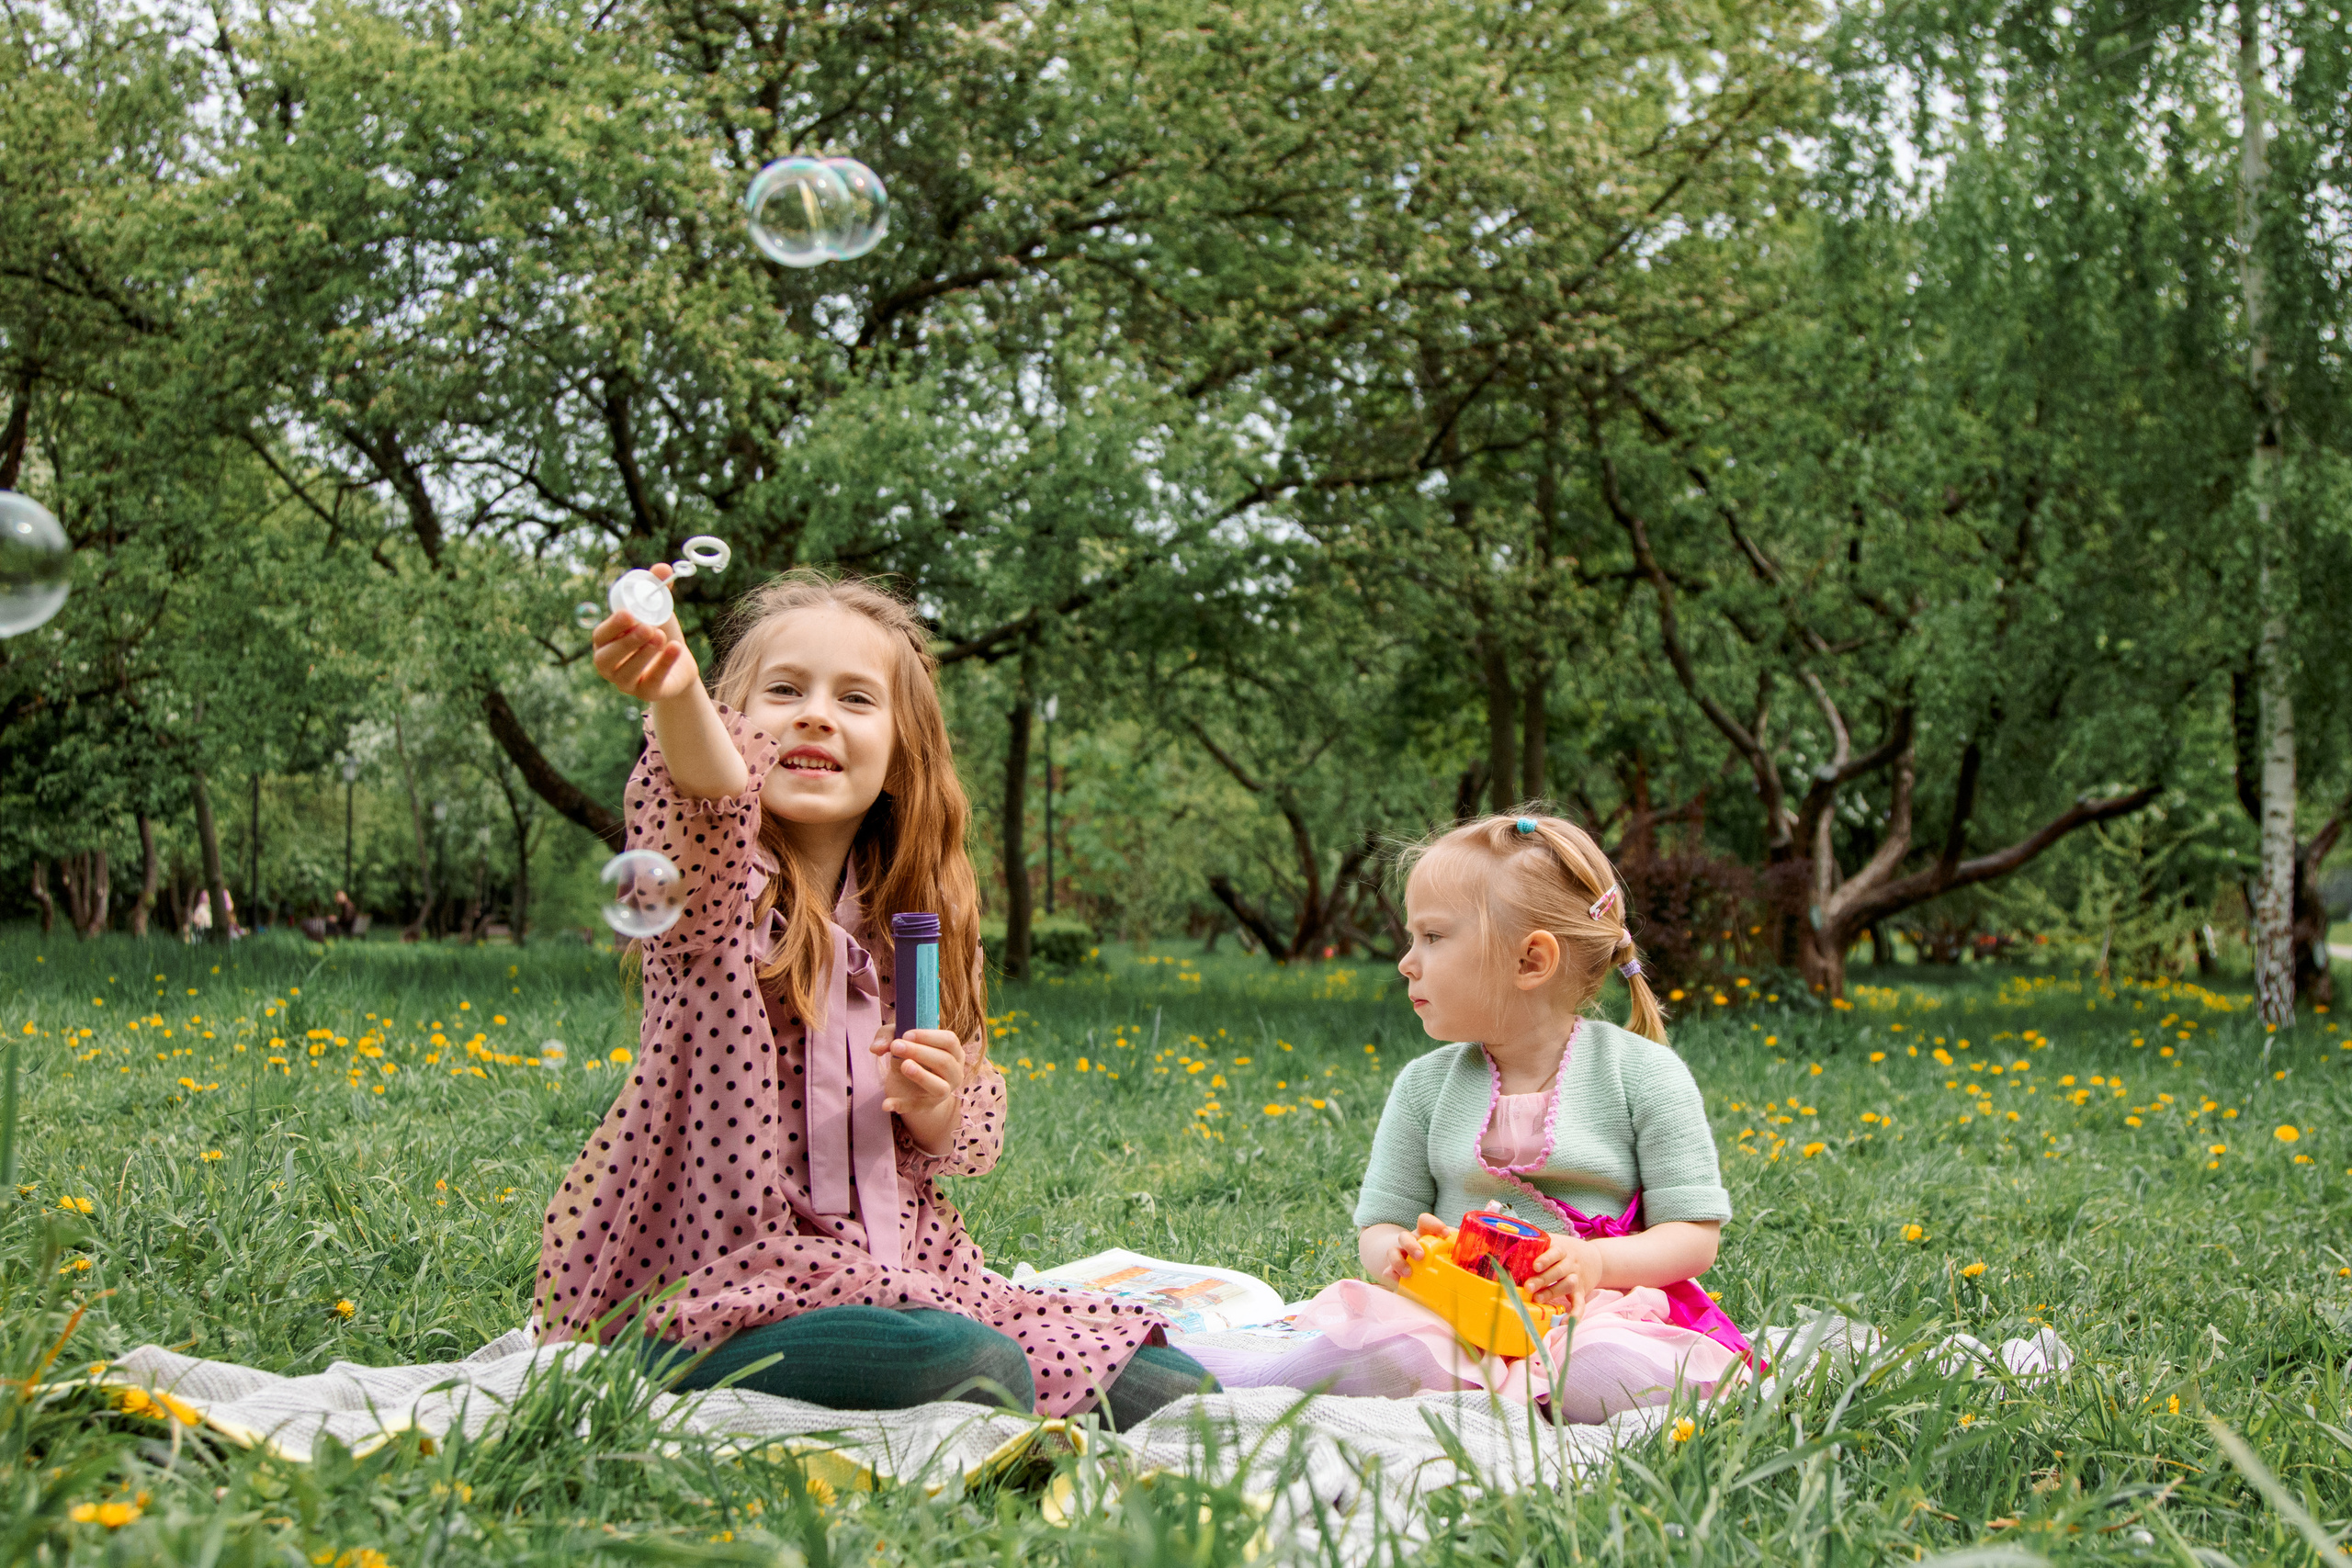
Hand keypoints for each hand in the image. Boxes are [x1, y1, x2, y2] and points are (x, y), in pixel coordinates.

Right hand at [591, 565, 700, 703]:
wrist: (680, 662)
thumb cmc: (659, 632)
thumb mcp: (658, 609)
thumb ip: (657, 588)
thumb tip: (663, 567)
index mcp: (605, 642)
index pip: (600, 635)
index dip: (612, 626)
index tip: (629, 613)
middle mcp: (609, 666)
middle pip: (607, 658)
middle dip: (626, 642)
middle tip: (647, 626)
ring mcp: (626, 683)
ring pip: (627, 673)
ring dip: (644, 654)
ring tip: (661, 636)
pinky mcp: (647, 694)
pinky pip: (652, 682)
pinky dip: (663, 665)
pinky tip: (676, 648)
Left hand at [871, 1026, 967, 1154]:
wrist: (908, 1082)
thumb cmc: (909, 1054)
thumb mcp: (899, 1040)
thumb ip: (887, 1037)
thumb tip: (877, 1048)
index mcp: (954, 1052)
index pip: (950, 1041)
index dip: (929, 1036)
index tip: (906, 1034)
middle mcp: (954, 1072)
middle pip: (944, 1061)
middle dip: (919, 1052)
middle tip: (895, 1046)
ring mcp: (944, 1092)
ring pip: (940, 1087)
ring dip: (921, 1076)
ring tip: (904, 1066)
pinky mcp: (927, 1105)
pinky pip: (917, 1107)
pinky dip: (902, 1105)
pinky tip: (886, 1104)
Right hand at [1363, 1214, 1451, 1286]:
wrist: (1406, 1263)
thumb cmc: (1430, 1256)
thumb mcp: (1441, 1249)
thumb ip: (1455, 1250)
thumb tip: (1480, 1253)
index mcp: (1422, 1234)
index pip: (1424, 1221)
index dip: (1434, 1224)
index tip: (1445, 1234)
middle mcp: (1408, 1242)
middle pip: (1405, 1236)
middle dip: (1412, 1245)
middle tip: (1421, 1256)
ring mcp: (1398, 1255)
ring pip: (1392, 1252)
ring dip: (1399, 1261)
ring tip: (1408, 1273)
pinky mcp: (1391, 1270)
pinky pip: (1386, 1271)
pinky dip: (1389, 1275)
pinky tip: (1393, 1280)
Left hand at [1522, 1232, 1607, 1315]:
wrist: (1594, 1259)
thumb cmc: (1564, 1252)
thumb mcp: (1553, 1243)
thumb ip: (1535, 1246)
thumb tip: (1505, 1249)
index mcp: (1562, 1250)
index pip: (1556, 1252)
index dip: (1546, 1259)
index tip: (1535, 1266)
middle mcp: (1571, 1264)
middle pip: (1559, 1271)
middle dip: (1543, 1279)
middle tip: (1528, 1286)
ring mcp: (1576, 1279)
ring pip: (1568, 1285)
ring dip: (1552, 1293)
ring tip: (1537, 1299)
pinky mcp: (1581, 1293)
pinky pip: (1580, 1304)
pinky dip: (1575, 1314)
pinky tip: (1565, 1323)